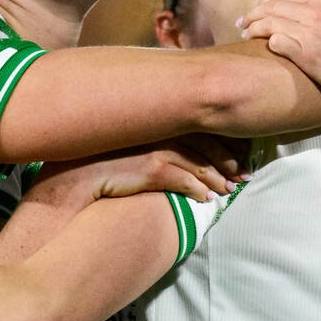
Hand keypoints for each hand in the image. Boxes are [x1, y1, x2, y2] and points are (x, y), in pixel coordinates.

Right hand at [34, 135, 247, 205]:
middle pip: (208, 145)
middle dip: (230, 161)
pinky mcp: (152, 170)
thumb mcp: (130, 142)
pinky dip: (199, 191)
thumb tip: (171, 152)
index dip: (223, 142)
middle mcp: (161, 132)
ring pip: (201, 165)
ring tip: (231, 191)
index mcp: (159, 121)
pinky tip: (207, 199)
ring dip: (219, 179)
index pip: (201, 128)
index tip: (240, 154)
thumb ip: (153, 140)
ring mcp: (157, 150)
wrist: (75, 173)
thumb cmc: (100, 159)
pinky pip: (184, 182)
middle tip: (245, 176)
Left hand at [238, 0, 320, 100]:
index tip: (256, 11)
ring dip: (252, 28)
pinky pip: (276, 41)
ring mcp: (311, 32)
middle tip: (242, 22)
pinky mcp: (306, 53)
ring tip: (245, 34)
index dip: (265, 2)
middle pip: (272, 5)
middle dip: (253, 13)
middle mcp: (316, 12)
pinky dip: (265, 41)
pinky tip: (259, 47)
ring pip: (269, 22)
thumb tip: (304, 8)